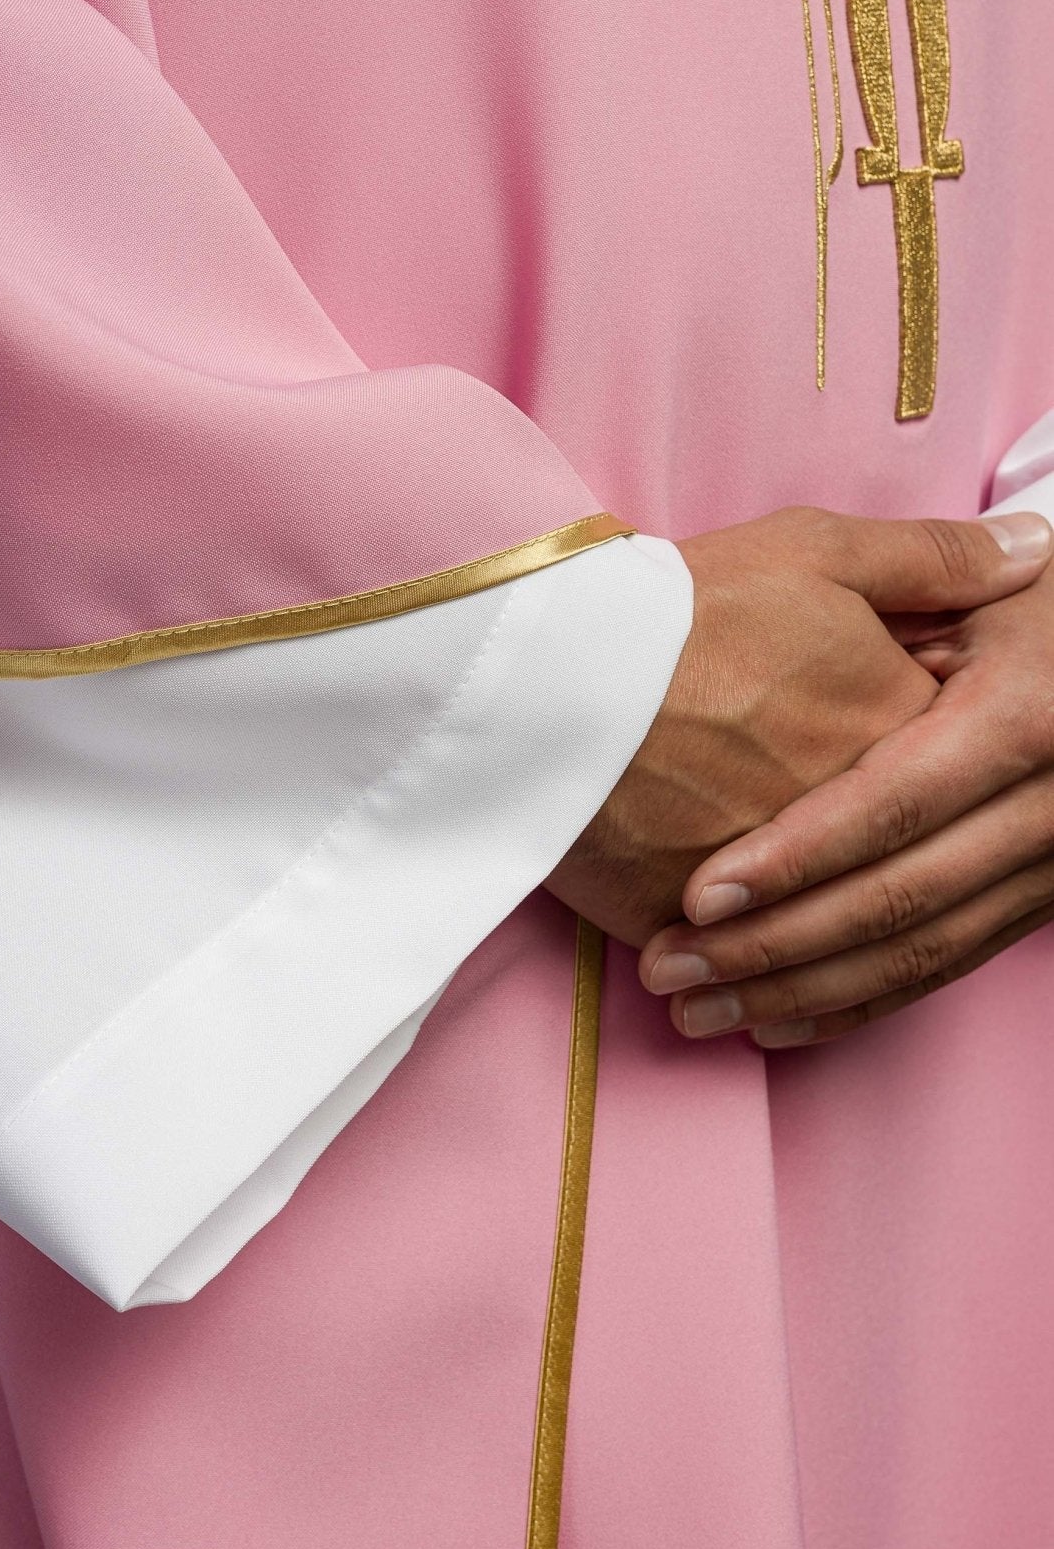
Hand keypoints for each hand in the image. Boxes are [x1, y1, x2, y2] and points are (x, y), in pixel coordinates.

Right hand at [545, 507, 1049, 950]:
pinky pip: (749, 973)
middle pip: (902, 873)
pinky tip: (739, 997)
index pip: (957, 771)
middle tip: (849, 884)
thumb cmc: (675, 606)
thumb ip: (931, 559)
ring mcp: (781, 884)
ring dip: (817, 968)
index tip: (887, 771)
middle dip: (892, 892)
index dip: (938, 776)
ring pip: (831, 943)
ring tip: (795, 964)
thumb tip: (1038, 552)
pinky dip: (754, 995)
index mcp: (899, 725)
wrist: (544, 672)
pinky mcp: (697, 922)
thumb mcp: (809, 551)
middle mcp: (856, 818)